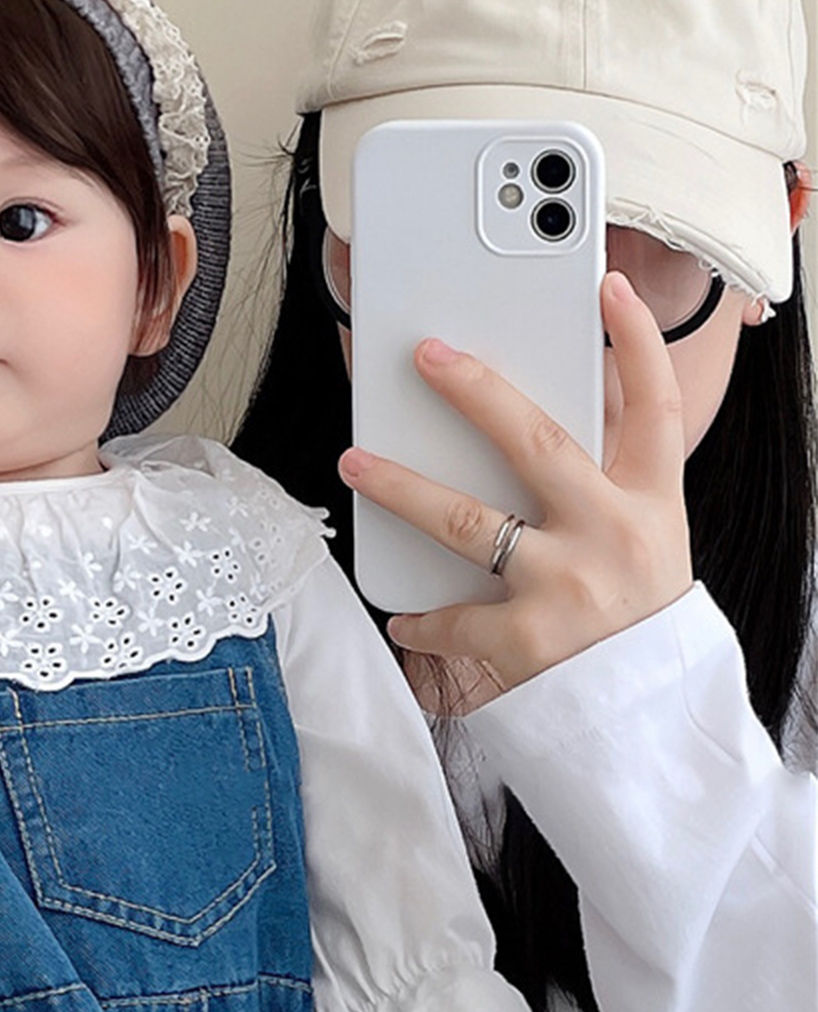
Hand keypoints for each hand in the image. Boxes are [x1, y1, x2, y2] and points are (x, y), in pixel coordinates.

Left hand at [340, 273, 692, 704]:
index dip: (639, 341)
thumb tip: (514, 417)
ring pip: (468, 521)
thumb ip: (597, 481)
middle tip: (425, 353)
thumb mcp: (643, 539)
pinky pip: (453, 614)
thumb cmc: (633, 614)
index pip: (657, 408)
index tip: (610, 285)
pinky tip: (401, 613)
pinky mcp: (529, 641)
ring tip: (354, 461)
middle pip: (540, 442)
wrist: (652, 726)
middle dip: (478, 391)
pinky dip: (422, 615)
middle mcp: (615, 537)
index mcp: (652, 504)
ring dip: (402, 488)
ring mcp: (571, 588)